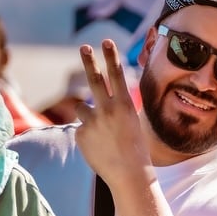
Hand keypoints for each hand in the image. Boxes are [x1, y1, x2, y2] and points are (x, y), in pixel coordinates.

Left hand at [74, 39, 154, 192]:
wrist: (129, 175)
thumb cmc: (135, 149)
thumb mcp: (131, 122)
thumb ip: (114, 108)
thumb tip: (92, 101)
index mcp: (125, 105)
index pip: (116, 74)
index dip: (110, 56)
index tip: (105, 41)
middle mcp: (108, 109)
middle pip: (94, 79)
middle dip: (89, 61)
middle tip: (84, 47)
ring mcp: (93, 122)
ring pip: (82, 108)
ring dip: (89, 115)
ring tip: (102, 133)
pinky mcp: (81, 134)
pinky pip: (81, 128)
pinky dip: (88, 135)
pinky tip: (99, 147)